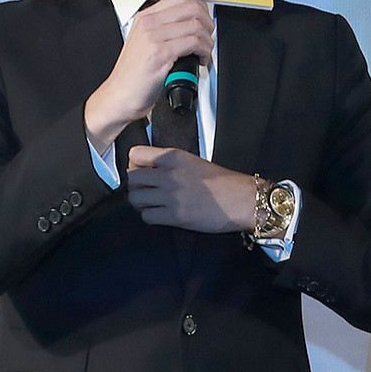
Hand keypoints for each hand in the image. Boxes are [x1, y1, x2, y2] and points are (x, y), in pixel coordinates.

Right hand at [85, 0, 213, 153]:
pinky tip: (200, 60)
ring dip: (208, 40)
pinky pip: (193, 42)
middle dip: (208, 22)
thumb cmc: (133, 74)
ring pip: (196, 25)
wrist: (119, 95)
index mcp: (145, 17)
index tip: (205, 20)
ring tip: (204, 51)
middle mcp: (149, 23)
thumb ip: (164, 29)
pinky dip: (204, 51)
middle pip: (192, 7)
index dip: (201, 7)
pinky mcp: (160, 53)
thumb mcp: (145, 42)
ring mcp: (153, 37)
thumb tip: (191, 25)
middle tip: (208, 36)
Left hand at [126, 146, 256, 233]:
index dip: (134, 164)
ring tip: (151, 203)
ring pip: (135, 199)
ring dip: (140, 203)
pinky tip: (160, 214)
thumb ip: (168, 162)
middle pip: (131, 178)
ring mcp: (169, 195)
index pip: (135, 154)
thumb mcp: (191, 160)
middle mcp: (167, 174)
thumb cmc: (221, 181)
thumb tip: (149, 168)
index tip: (140, 170)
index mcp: (172, 157)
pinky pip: (147, 216)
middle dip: (136, 186)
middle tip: (145, 190)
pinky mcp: (174, 215)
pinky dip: (150, 216)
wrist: (239, 199)